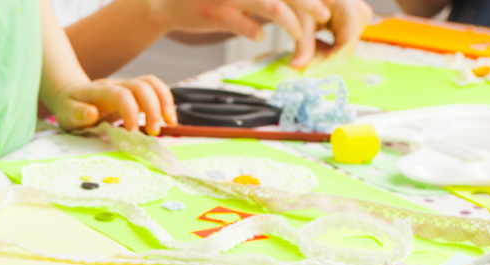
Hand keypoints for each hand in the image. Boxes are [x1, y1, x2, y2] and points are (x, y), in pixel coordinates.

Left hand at [50, 75, 177, 134]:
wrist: (71, 94)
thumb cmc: (70, 107)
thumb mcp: (67, 113)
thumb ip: (78, 113)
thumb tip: (92, 113)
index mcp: (99, 91)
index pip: (120, 94)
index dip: (130, 112)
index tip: (132, 133)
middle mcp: (116, 84)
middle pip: (142, 85)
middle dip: (153, 108)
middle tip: (154, 132)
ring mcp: (126, 86)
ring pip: (151, 83)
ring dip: (164, 101)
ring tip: (170, 123)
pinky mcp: (134, 92)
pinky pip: (154, 90)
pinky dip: (165, 102)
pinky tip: (168, 119)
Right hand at [150, 0, 370, 67]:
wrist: (165, 3)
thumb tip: (290, 3)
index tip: (321, 3)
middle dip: (308, 3)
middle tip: (323, 15)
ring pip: (272, 5)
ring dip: (290, 22)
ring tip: (299, 34)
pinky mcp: (217, 13)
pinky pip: (248, 26)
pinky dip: (257, 32)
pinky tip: (258, 35)